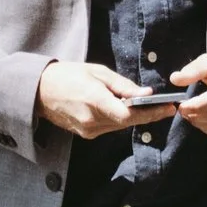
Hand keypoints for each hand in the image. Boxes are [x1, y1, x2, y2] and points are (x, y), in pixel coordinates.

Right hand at [36, 61, 175, 140]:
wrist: (38, 91)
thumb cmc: (67, 75)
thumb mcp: (97, 72)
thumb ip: (122, 85)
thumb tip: (146, 93)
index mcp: (94, 100)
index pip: (128, 114)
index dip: (150, 113)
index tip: (167, 108)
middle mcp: (92, 119)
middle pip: (127, 122)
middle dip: (148, 115)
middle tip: (166, 107)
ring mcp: (88, 130)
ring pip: (120, 125)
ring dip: (134, 117)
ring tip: (151, 107)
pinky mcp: (86, 134)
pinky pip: (109, 126)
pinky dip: (120, 119)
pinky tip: (127, 110)